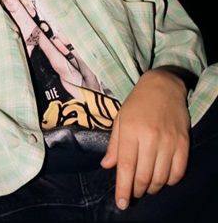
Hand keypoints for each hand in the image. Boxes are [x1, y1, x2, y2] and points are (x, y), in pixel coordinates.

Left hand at [100, 68, 190, 209]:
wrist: (163, 86)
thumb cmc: (137, 102)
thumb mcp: (120, 119)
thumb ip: (114, 144)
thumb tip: (107, 166)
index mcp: (130, 131)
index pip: (126, 167)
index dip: (123, 188)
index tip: (121, 203)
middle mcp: (150, 138)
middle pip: (143, 176)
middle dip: (136, 190)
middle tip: (132, 192)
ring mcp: (169, 141)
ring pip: (161, 178)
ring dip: (152, 187)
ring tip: (145, 185)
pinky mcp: (183, 143)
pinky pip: (178, 172)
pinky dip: (169, 181)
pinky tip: (162, 178)